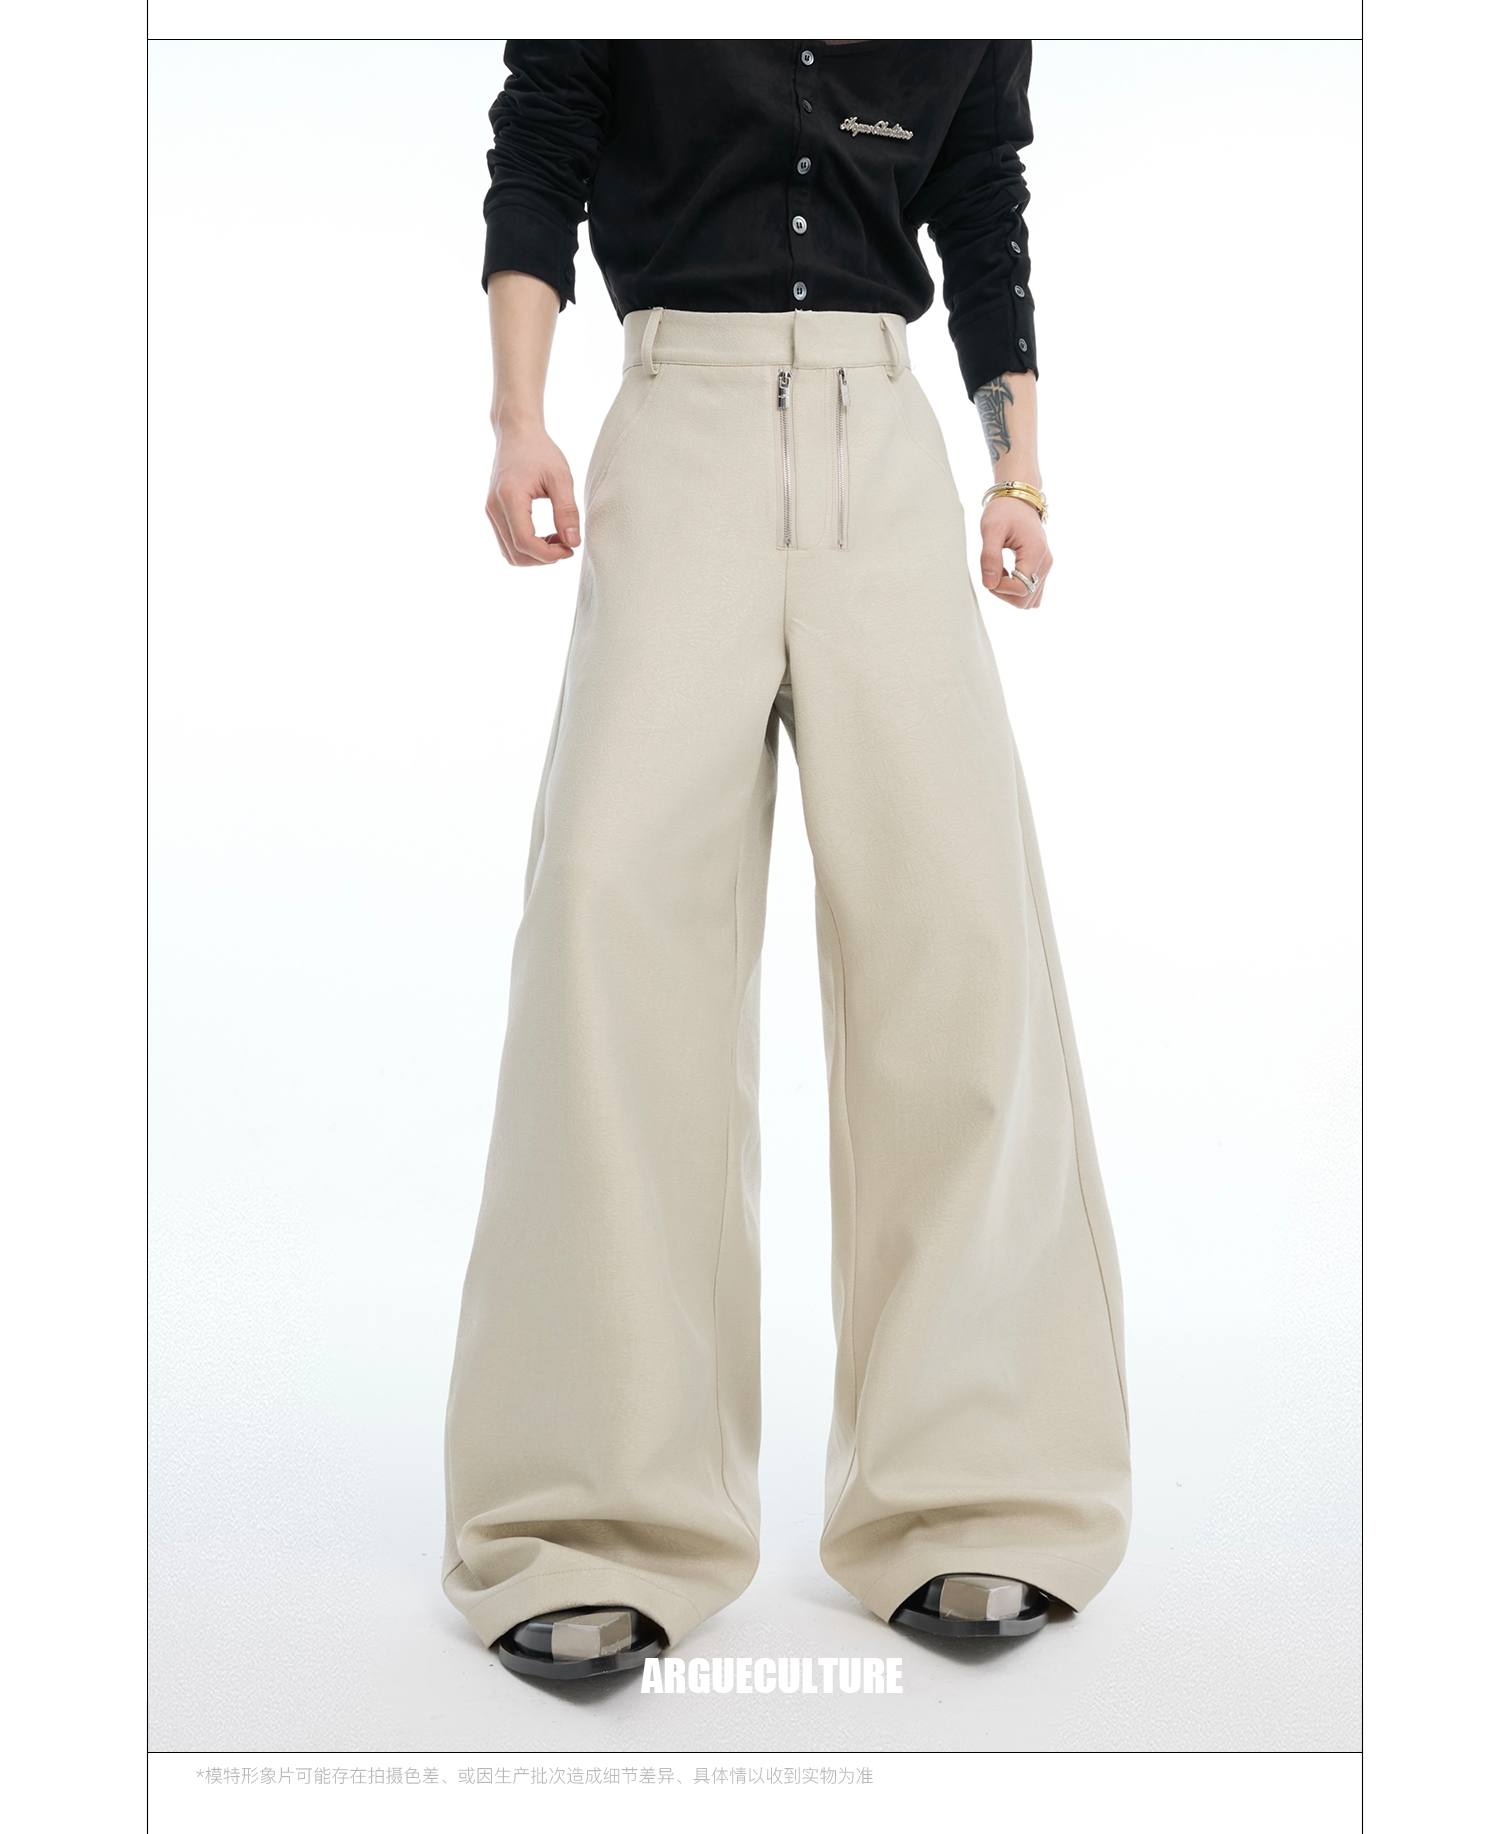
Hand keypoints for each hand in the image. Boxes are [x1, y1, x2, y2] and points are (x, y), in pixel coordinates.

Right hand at [486, 425, 579, 565]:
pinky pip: (507, 543)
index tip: (570, 548)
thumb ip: (567, 511)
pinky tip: (545, 536)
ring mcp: (491, 512)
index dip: (549, 554)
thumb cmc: (539, 450)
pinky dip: (526, 548)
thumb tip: (573, 542)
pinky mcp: (494, 513)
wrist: (517, 434)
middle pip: (515, 554)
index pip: (524, 542)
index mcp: (509, 498)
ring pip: (509, 554)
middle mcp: (494, 508)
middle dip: (543, 558)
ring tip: (557, 540)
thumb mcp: (561, 477)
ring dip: (535, 556)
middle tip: (566, 545)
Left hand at [979, 494, 1051, 607]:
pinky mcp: (1042, 569)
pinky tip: (1007, 574)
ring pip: (1029, 600)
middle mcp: (1045, 563)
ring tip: (1000, 571)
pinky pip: (1032, 593)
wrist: (1018, 500)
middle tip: (992, 572)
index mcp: (1035, 553)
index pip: (1020, 589)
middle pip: (1025, 600)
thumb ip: (989, 557)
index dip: (1000, 588)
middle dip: (1003, 593)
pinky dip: (1017, 590)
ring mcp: (1046, 567)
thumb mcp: (991, 530)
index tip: (990, 572)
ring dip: (1009, 593)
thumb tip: (989, 584)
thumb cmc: (1004, 511)